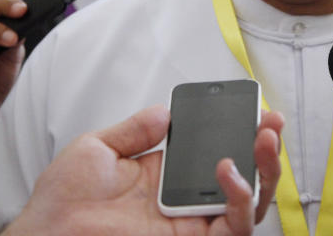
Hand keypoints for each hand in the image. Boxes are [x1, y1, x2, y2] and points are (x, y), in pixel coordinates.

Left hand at [3, 106, 284, 235]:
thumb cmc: (61, 202)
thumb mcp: (97, 149)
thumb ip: (135, 130)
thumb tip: (167, 112)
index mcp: (165, 178)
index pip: (215, 152)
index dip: (238, 133)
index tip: (252, 108)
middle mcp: (185, 203)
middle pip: (242, 177)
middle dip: (265, 148)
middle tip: (271, 121)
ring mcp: (191, 226)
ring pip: (249, 203)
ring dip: (264, 169)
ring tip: (264, 139)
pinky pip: (233, 227)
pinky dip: (239, 199)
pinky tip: (229, 171)